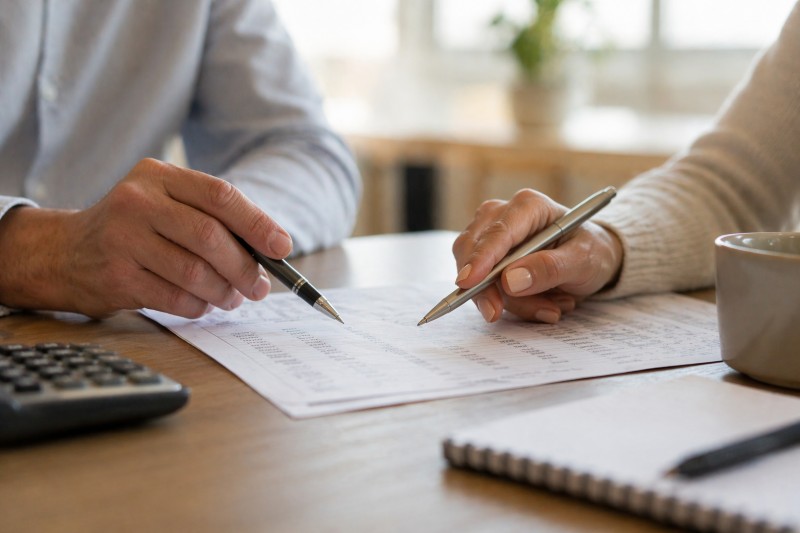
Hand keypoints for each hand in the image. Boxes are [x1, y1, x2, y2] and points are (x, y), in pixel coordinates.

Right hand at [0, 158, 291, 318]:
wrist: (65, 252)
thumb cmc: (134, 230)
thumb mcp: (165, 205)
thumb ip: (211, 218)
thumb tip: (270, 249)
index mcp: (159, 176)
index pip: (220, 195)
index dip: (257, 223)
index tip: (281, 247)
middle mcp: (137, 200)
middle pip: (210, 236)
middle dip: (245, 267)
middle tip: (260, 287)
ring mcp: (122, 238)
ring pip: (195, 272)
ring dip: (225, 292)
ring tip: (233, 298)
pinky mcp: (116, 275)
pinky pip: (176, 297)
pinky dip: (199, 306)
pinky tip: (203, 304)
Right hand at [452, 189, 622, 323]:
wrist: (591, 259)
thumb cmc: (591, 252)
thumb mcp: (584, 261)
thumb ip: (550, 269)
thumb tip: (510, 281)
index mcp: (529, 206)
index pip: (497, 232)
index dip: (480, 258)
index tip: (469, 283)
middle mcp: (503, 214)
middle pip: (472, 250)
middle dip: (486, 288)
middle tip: (498, 314)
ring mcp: (491, 236)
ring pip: (474, 273)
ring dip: (509, 300)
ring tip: (550, 306)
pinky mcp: (487, 257)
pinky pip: (483, 286)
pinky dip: (509, 303)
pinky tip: (540, 303)